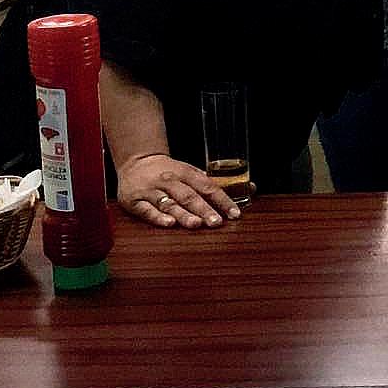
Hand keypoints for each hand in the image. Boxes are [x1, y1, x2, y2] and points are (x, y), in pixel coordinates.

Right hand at [115, 153, 237, 229]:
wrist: (136, 162)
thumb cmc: (170, 171)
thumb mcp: (191, 172)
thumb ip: (215, 183)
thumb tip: (252, 188)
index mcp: (185, 172)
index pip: (207, 186)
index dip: (222, 200)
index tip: (234, 213)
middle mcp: (169, 180)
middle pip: (189, 196)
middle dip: (204, 210)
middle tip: (216, 223)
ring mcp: (151, 190)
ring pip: (169, 203)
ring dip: (184, 214)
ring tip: (196, 224)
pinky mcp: (134, 201)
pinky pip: (147, 210)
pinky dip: (158, 217)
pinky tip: (169, 224)